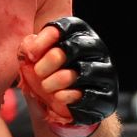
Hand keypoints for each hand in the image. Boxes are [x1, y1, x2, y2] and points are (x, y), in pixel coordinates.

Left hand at [18, 16, 117, 133]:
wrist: (63, 111)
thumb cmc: (47, 80)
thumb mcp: (33, 63)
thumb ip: (29, 50)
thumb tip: (30, 44)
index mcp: (80, 35)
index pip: (69, 25)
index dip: (47, 37)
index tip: (31, 53)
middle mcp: (97, 50)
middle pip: (74, 47)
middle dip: (50, 60)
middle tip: (38, 72)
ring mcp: (105, 72)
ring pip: (84, 71)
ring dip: (57, 80)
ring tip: (46, 87)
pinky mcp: (108, 96)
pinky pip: (89, 94)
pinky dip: (68, 96)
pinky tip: (58, 97)